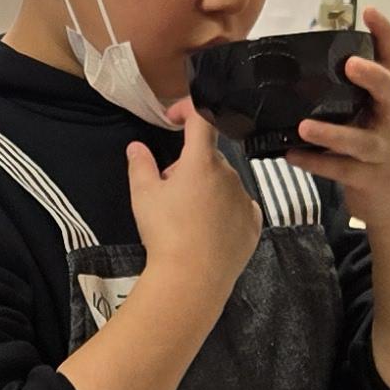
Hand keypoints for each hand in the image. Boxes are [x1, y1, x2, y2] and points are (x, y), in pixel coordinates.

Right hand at [123, 104, 262, 314]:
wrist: (193, 279)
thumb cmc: (166, 233)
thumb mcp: (143, 196)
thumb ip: (141, 165)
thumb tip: (137, 147)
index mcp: (201, 161)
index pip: (201, 119)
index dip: (187, 110)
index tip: (173, 119)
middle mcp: (229, 174)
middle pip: (208, 158)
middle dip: (188, 166)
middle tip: (167, 190)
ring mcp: (244, 199)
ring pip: (223, 183)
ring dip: (206, 189)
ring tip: (186, 218)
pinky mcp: (253, 223)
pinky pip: (238, 207)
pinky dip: (224, 210)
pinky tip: (208, 230)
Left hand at [289, 9, 389, 225]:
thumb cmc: (370, 150)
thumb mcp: (363, 117)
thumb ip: (340, 96)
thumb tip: (293, 71)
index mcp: (385, 101)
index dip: (384, 35)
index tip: (369, 11)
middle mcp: (387, 121)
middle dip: (373, 77)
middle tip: (350, 64)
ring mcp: (380, 152)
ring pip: (361, 141)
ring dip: (333, 134)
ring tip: (305, 127)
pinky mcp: (368, 179)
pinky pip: (341, 171)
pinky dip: (316, 163)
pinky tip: (291, 155)